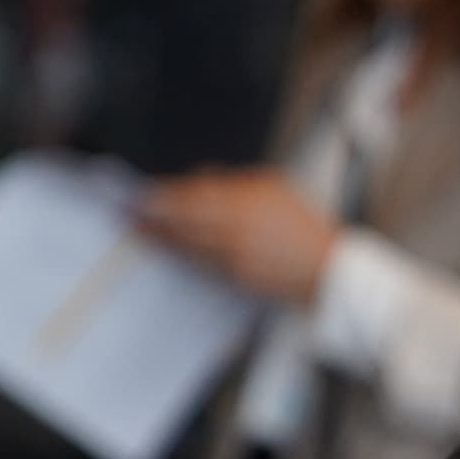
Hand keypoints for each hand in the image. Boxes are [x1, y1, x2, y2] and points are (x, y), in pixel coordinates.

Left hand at [138, 168, 339, 303]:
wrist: (332, 271)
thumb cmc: (306, 227)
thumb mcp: (277, 187)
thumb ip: (237, 182)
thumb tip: (201, 181)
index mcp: (249, 199)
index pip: (195, 194)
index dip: (165, 195)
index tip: (141, 193)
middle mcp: (240, 226)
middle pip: (184, 220)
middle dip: (153, 216)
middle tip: (127, 213)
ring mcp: (238, 254)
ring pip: (188, 244)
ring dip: (161, 238)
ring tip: (140, 231)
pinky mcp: (238, 277)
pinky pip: (201, 263)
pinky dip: (182, 256)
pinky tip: (169, 251)